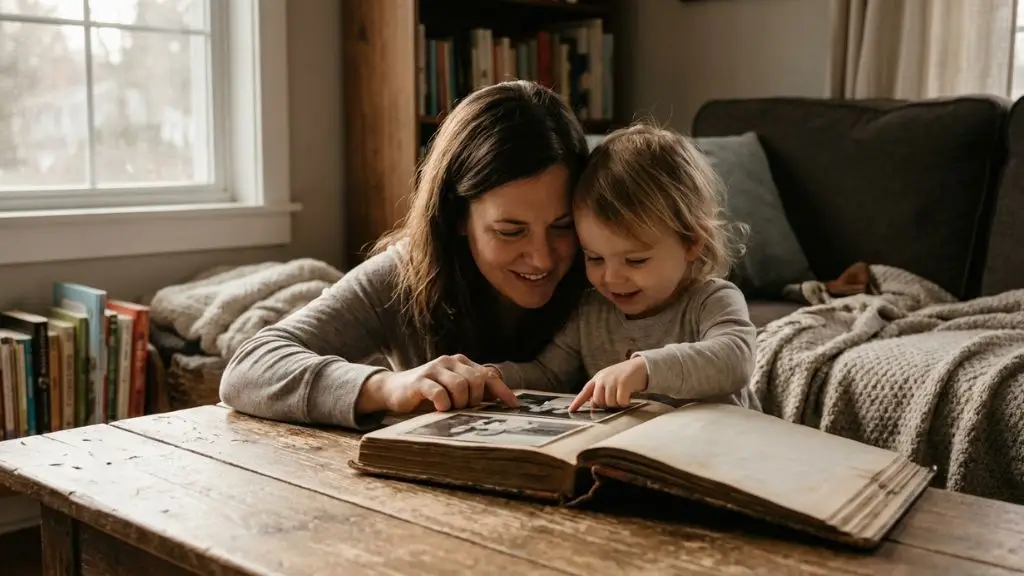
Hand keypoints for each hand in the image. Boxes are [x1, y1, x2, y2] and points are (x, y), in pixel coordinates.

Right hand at [356, 354, 518, 414]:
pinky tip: (439, 409)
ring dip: (459, 404)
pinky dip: (443, 405)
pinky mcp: (420, 380)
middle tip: (465, 409)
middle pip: (476, 380)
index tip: (514, 407)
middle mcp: (450, 361)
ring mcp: (434, 369)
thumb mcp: (454, 391)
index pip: (489, 375)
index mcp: (461, 363)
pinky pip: (440, 394)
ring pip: (460, 386)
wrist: (394, 390)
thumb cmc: (429, 393)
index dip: (503, 391)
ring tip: (450, 409)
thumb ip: (474, 391)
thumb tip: (503, 400)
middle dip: (475, 400)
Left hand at [569, 357, 647, 411]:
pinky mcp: (623, 383)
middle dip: (606, 405)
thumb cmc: (625, 376)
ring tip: (623, 396)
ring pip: (609, 403)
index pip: (585, 392)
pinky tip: (628, 397)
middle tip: (615, 400)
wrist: (641, 366)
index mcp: (598, 378)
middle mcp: (603, 378)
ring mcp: (612, 380)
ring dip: (617, 404)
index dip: (577, 402)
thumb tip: (593, 403)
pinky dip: (625, 403)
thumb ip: (600, 390)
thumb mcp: (609, 380)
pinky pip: (620, 402)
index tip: (571, 410)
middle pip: (598, 401)